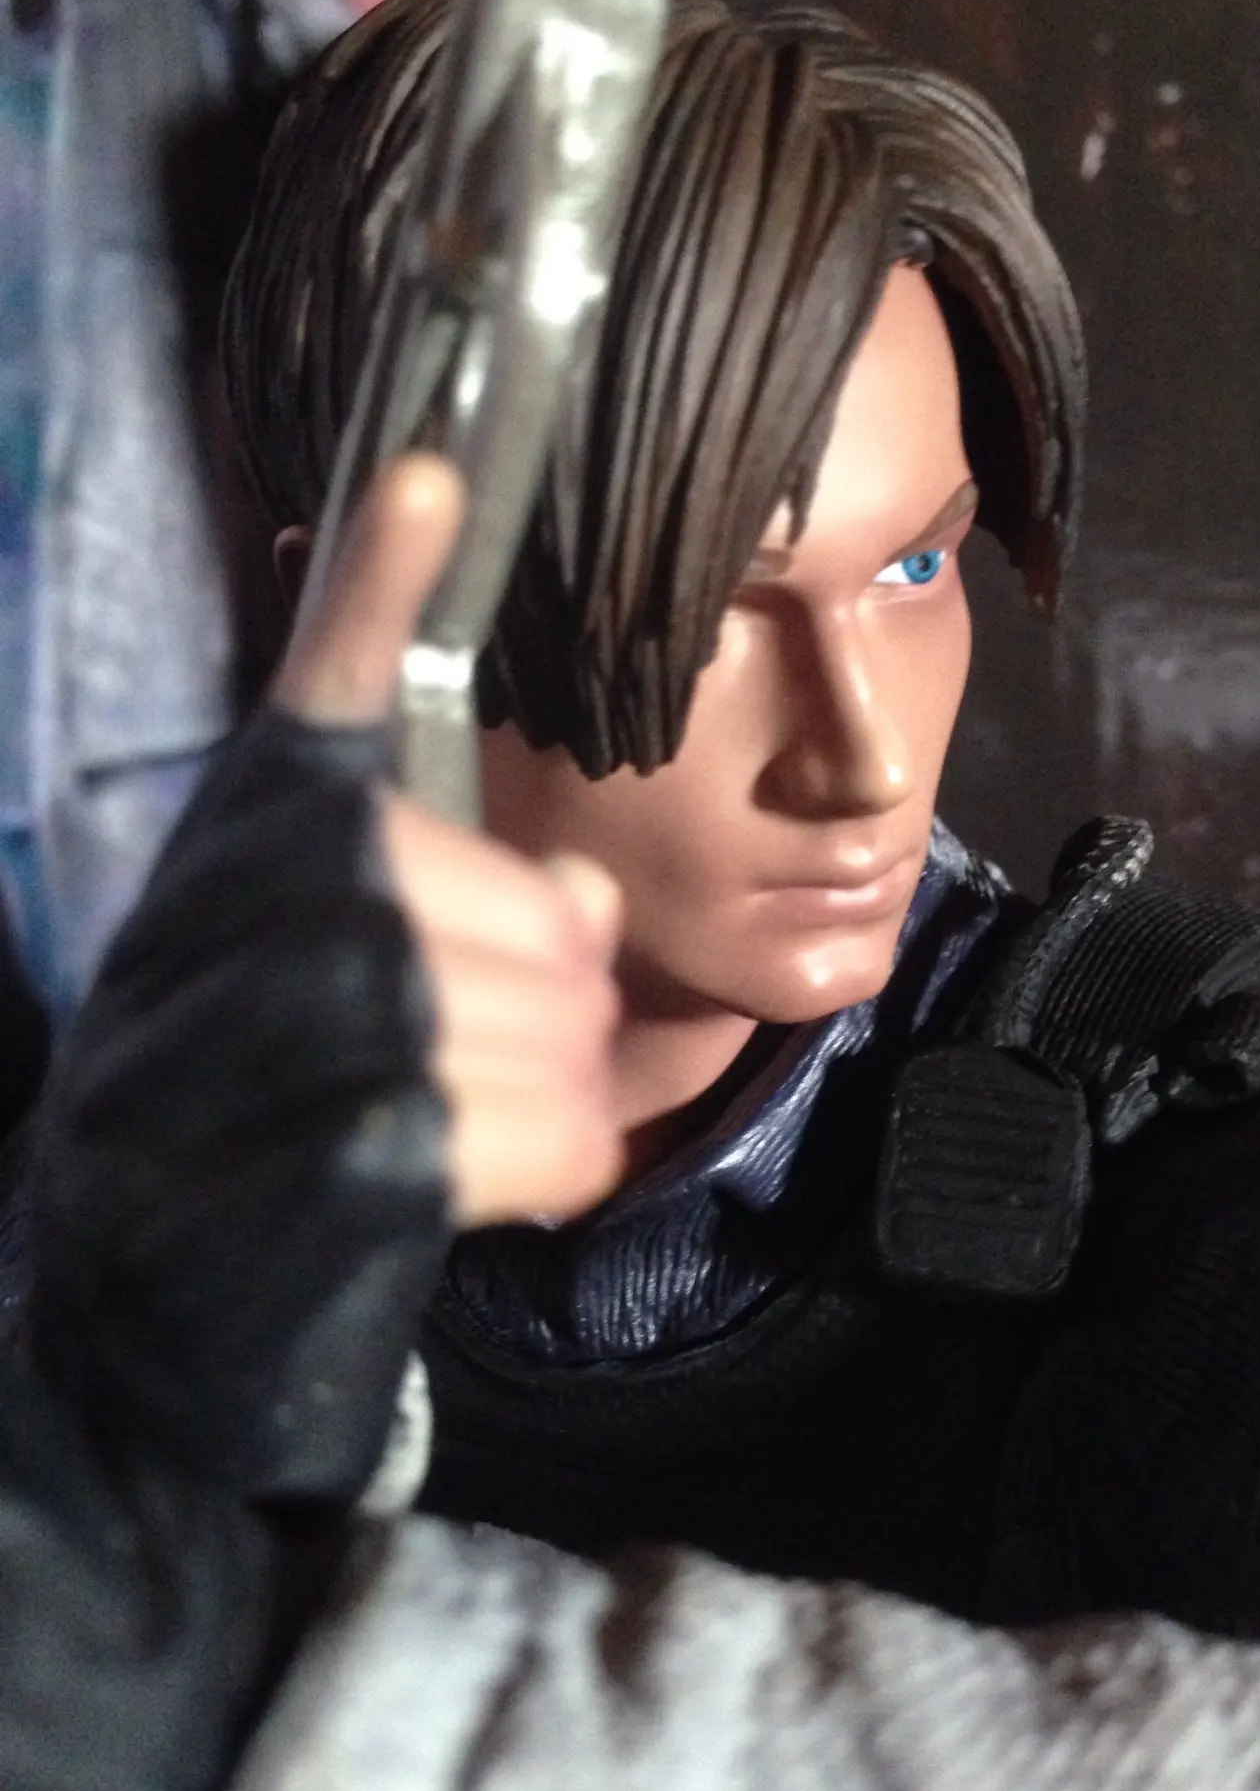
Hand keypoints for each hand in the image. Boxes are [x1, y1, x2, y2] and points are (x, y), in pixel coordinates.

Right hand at [273, 453, 624, 1225]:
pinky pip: (540, 1128)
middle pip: (521, 904)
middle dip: (566, 988)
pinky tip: (510, 1180)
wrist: (140, 1317)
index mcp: (246, 853)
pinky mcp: (322, 1178)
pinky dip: (559, 1162)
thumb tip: (589, 902)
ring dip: (564, 1081)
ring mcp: (264, 1051)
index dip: (373, 584)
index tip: (433, 474)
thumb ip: (465, 908)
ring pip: (545, 1016)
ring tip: (504, 1110)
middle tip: (522, 1042)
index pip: (319, 700)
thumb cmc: (266, 1116)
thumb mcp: (344, 979)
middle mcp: (238, 924)